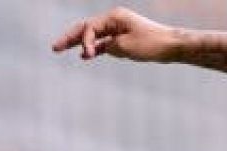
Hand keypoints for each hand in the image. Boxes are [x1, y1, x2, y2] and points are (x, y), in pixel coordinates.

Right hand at [52, 7, 178, 61]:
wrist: (172, 46)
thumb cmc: (152, 44)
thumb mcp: (126, 47)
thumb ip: (108, 46)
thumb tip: (99, 48)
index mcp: (114, 17)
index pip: (90, 27)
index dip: (84, 42)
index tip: (87, 55)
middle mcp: (114, 20)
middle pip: (86, 28)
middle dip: (70, 37)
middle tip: (54, 47)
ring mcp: (119, 29)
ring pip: (94, 35)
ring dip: (79, 43)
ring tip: (61, 49)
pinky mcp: (124, 38)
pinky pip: (104, 42)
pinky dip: (94, 48)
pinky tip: (85, 56)